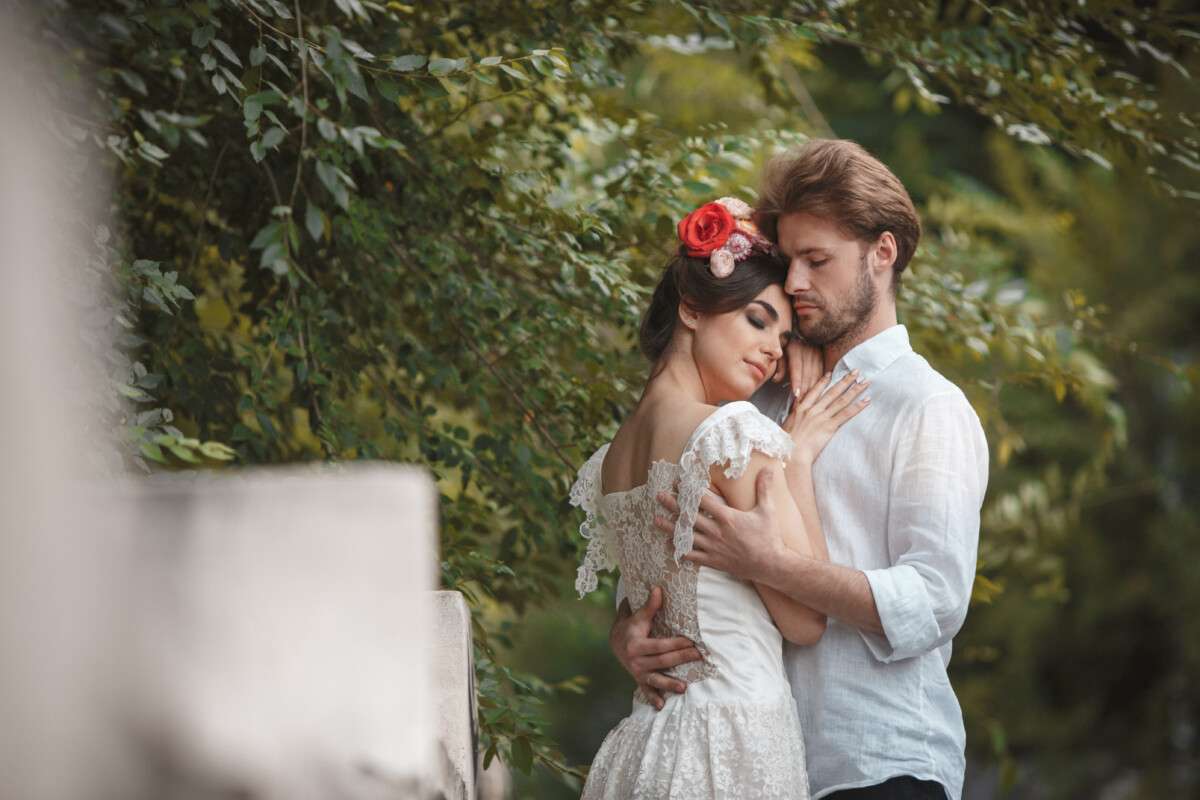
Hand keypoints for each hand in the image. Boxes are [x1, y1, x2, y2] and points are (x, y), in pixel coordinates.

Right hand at [609, 586, 699, 709]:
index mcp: (636, 644)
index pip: (659, 645)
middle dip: (681, 658)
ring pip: (655, 679)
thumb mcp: (637, 617)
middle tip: (698, 656)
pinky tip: (662, 706)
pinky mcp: (639, 679)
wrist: (614, 642)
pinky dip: (653, 698)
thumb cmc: (630, 626)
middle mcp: (636, 660)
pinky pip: (646, 690)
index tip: (691, 641)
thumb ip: (649, 606)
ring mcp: (637, 672)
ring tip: (683, 688)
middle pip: (662, 661)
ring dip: (669, 684)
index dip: (675, 644)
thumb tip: (658, 589)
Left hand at [655, 469, 785, 583]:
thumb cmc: (769, 537)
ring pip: (687, 536)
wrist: (771, 565)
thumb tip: (767, 469)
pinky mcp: (714, 561)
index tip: (678, 482)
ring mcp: (713, 547)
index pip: (703, 500)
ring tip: (656, 520)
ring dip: (670, 528)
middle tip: (659, 496)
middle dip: (673, 505)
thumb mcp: (768, 510)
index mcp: (727, 517)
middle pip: (690, 516)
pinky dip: (681, 550)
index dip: (689, 490)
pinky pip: (693, 555)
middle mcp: (716, 531)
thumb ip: (764, 489)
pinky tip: (670, 545)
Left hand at [774, 337, 823, 399]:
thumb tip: (777, 379)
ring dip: (813, 389)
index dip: (796, 382)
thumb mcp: (779, 352)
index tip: (796, 394)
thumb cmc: (785, 344)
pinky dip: (820, 384)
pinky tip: (818, 394)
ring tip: (809, 403)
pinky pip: (822, 373)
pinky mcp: (823, 358)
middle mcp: (808, 351)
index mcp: (795, 348)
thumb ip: (779, 366)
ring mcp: (817, 354)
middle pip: (807, 374)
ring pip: (816, 374)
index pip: (796, 367)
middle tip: (801, 405)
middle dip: (805, 390)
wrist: (799, 330)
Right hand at [782, 370, 869, 464]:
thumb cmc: (786, 443)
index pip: (815, 391)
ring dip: (855, 390)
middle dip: (845, 380)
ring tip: (865, 382)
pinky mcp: (829, 426)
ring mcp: (822, 417)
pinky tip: (866, 400)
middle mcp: (813, 410)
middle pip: (832, 392)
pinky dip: (857, 406)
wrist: (791, 453)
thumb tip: (795, 407)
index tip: (831, 373)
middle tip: (855, 371)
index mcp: (801, 408)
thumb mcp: (786, 424)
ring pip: (842, 400)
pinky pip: (846, 414)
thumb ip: (793, 414)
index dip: (824, 381)